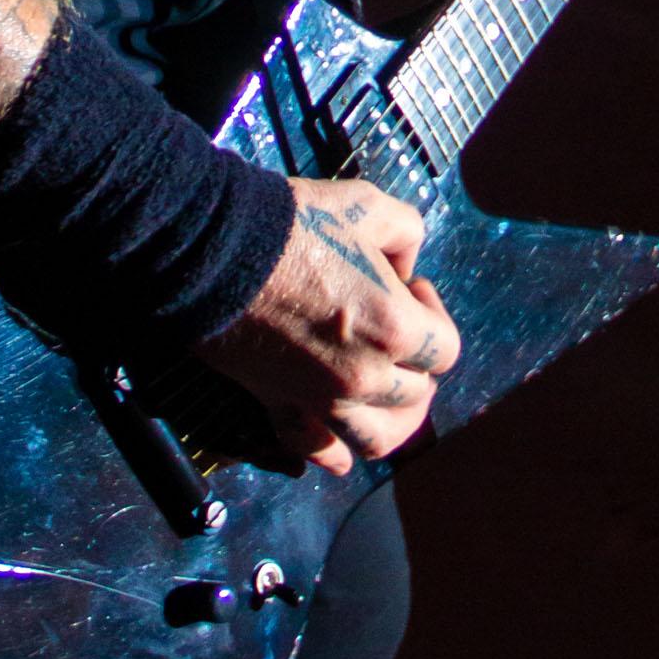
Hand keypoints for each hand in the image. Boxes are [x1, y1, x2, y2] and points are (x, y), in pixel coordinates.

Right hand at [198, 179, 456, 477]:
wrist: (213, 250)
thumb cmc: (292, 223)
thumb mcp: (368, 204)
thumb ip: (406, 234)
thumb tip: (403, 266)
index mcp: (395, 328)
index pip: (446, 350)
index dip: (433, 315)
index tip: (406, 287)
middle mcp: (365, 376)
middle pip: (416, 394)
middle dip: (413, 361)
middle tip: (388, 328)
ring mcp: (321, 400)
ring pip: (378, 439)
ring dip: (390, 419)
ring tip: (381, 393)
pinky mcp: (281, 408)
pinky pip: (319, 452)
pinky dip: (335, 454)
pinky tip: (339, 440)